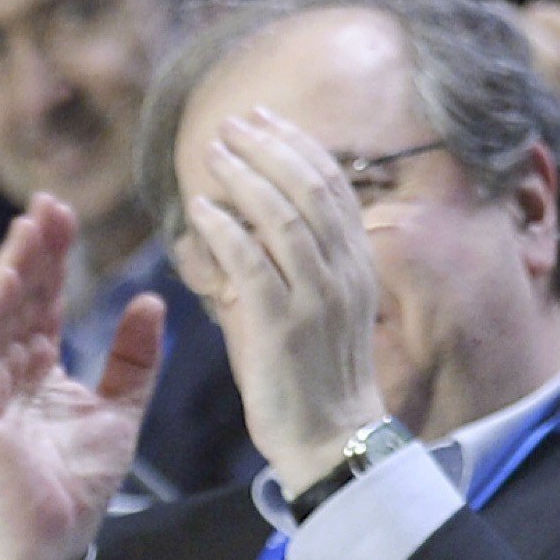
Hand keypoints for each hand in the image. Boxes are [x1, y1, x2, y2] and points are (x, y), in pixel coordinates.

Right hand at [0, 195, 161, 559]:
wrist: (58, 540)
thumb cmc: (78, 482)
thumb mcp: (120, 410)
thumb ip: (134, 358)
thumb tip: (151, 300)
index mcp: (36, 368)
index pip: (43, 300)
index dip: (54, 257)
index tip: (66, 213)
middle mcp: (6, 370)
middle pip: (20, 297)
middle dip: (33, 249)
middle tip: (48, 203)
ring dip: (12, 268)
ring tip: (29, 226)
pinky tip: (7, 278)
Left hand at [174, 110, 384, 489]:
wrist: (331, 440)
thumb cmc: (315, 374)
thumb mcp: (317, 305)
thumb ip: (287, 259)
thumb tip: (234, 214)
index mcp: (358, 265)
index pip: (333, 187)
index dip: (298, 145)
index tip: (265, 118)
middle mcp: (343, 275)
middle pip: (310, 190)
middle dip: (269, 148)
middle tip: (233, 124)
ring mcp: (315, 301)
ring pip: (283, 218)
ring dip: (245, 178)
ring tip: (214, 152)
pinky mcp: (282, 328)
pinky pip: (252, 264)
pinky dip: (225, 230)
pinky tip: (202, 210)